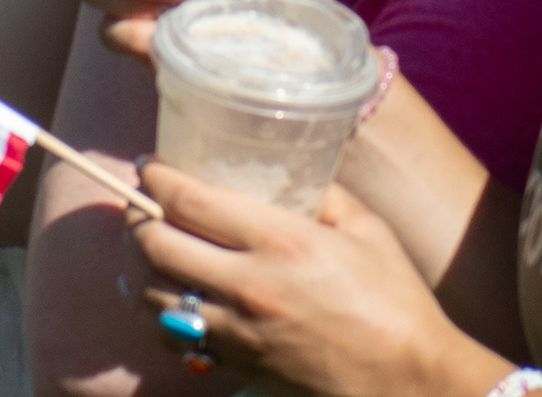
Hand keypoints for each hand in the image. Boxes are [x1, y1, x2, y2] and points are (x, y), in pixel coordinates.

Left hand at [126, 162, 496, 396]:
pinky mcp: (237, 364)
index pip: (190, 201)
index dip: (156, 177)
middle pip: (155, 246)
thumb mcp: (367, 228)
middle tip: (140, 203)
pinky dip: (156, 313)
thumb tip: (290, 170)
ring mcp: (238, 331)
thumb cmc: (396, 302)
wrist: (406, 381)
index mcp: (282, 241)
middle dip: (135, 218)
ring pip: (152, 296)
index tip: (148, 165)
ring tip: (142, 247)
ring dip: (136, 267)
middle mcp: (249, 286)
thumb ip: (324, 193)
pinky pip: (173, 337)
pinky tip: (162, 296)